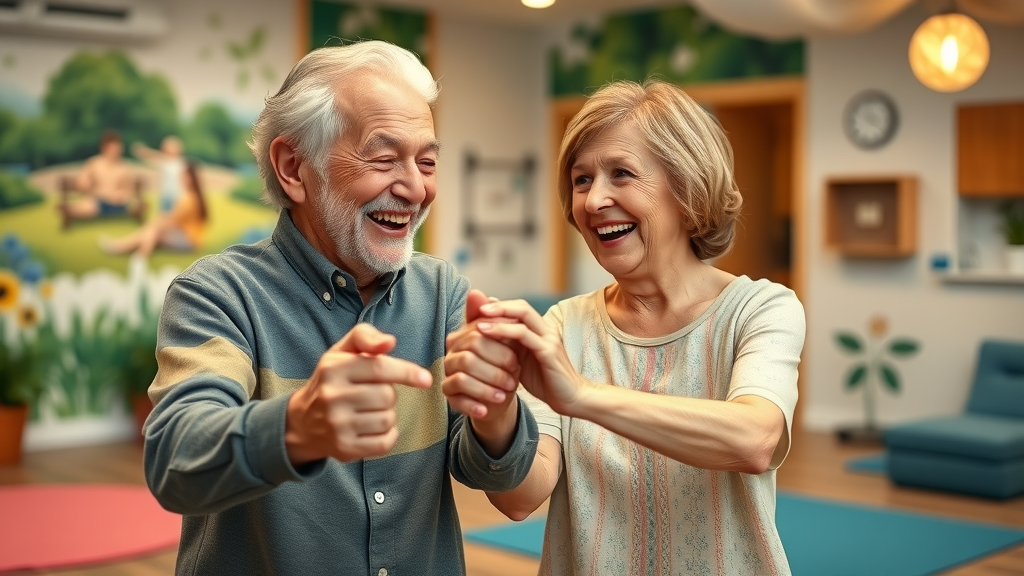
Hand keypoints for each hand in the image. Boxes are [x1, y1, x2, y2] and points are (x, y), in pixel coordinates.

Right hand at [285, 323, 432, 465]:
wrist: (302, 422)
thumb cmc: (332, 381)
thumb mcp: (341, 351)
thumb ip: (365, 336)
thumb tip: (389, 342)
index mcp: (333, 368)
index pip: (380, 367)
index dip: (407, 372)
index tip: (425, 379)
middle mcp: (332, 397)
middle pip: (387, 395)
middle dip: (389, 393)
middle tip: (373, 394)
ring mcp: (337, 425)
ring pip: (388, 419)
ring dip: (388, 414)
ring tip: (370, 410)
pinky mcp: (344, 448)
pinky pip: (385, 443)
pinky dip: (388, 435)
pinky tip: (374, 427)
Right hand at [443, 289, 521, 455]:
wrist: (500, 395)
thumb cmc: (502, 365)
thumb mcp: (503, 341)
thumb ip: (493, 318)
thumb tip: (476, 292)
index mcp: (460, 339)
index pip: (476, 337)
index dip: (499, 348)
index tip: (517, 358)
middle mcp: (449, 356)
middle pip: (469, 359)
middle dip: (495, 369)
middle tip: (514, 377)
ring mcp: (447, 377)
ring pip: (463, 379)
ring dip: (487, 388)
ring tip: (505, 393)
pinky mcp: (449, 398)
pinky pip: (457, 401)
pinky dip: (475, 405)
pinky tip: (489, 408)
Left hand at [475, 299, 587, 416]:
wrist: (570, 400)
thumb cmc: (545, 382)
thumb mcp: (522, 361)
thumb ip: (510, 347)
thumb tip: (488, 336)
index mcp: (541, 331)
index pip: (520, 309)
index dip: (500, 306)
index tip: (477, 309)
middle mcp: (547, 330)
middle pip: (522, 306)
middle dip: (499, 305)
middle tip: (477, 307)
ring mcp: (549, 338)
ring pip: (523, 315)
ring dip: (499, 315)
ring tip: (479, 319)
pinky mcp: (548, 351)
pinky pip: (524, 335)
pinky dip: (504, 330)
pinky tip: (487, 333)